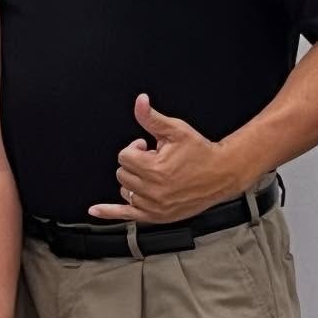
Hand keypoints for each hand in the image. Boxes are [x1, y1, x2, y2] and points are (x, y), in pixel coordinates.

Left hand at [87, 93, 244, 224]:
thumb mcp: (175, 130)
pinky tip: (95, 210)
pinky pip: (126, 215)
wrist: (223, 173)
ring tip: (155, 175)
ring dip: (133, 182)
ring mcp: (154, 206)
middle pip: (122, 173)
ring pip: (124, 190)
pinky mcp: (157, 215)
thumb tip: (139, 101)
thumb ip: (151, 117)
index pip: (124, 156)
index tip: (148, 147)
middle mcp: (153, 190)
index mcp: (155, 169)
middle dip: (136, 164)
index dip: (135, 148)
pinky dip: (109, 212)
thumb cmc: (200, 152)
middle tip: (156, 160)